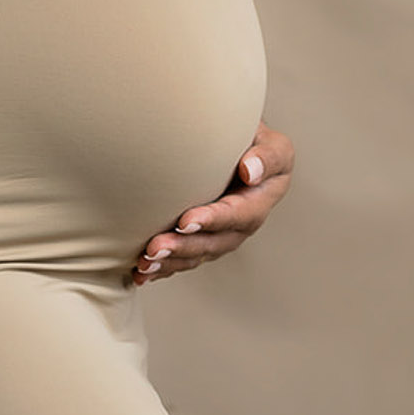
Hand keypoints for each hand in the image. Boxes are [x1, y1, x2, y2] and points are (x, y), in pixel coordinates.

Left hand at [131, 118, 293, 286]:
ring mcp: (222, 235)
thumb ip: (266, 157)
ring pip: (196, 255)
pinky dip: (163, 267)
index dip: (212, 220)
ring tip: (144, 263)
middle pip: (213, 243)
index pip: (237, 214)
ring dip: (170, 261)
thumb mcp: (272, 145)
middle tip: (154, 247)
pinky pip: (184, 258)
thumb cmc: (254, 141)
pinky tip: (141, 273)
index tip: (185, 221)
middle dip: (183, 247)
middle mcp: (243, 225)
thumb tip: (250, 171)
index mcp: (260, 201)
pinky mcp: (204, 240)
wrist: (240, 148)